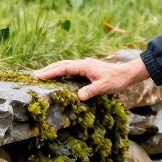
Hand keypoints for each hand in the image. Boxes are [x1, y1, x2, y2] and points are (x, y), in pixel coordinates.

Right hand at [33, 57, 148, 100]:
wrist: (127, 73)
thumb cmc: (117, 80)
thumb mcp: (105, 87)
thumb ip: (91, 91)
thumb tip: (78, 97)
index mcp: (85, 66)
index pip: (64, 68)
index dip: (51, 72)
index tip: (39, 76)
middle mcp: (83, 64)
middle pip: (61, 64)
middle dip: (48, 69)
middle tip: (34, 76)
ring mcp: (84, 66)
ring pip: (65, 65)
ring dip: (53, 70)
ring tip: (41, 76)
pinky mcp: (86, 69)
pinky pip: (70, 69)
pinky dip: (60, 71)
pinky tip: (56, 77)